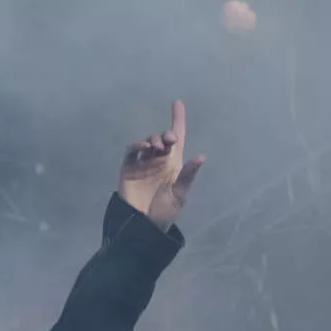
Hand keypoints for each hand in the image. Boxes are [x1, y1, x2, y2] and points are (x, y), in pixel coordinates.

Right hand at [118, 100, 204, 231]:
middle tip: (170, 141)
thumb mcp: (180, 195)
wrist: (144, 226)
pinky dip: (138, 145)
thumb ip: (188, 175)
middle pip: (163, 138)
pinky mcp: (129, 168)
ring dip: (154, 140)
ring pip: (148, 142)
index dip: (177, 120)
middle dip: (167, 134)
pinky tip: (145, 148)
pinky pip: (133, 151)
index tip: (177, 103)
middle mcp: (158, 161)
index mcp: (173, 165)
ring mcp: (143, 163)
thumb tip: (201, 157)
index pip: (177, 139)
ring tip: (159, 147)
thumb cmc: (164, 213)